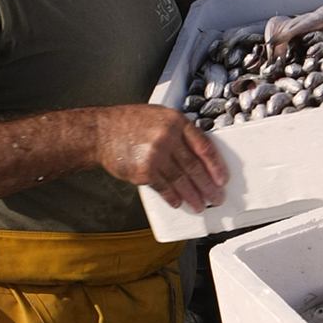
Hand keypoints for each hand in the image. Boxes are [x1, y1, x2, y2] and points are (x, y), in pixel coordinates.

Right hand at [93, 106, 227, 211]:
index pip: (204, 147)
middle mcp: (167, 138)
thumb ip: (179, 132)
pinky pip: (163, 188)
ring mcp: (155, 155)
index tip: (222, 179)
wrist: (100, 132)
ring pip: (181, 180)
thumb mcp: (159, 117)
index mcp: (176, 122)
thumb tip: (199, 154)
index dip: (216, 165)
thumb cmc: (128, 123)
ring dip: (193, 196)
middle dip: (208, 186)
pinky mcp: (143, 171)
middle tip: (216, 197)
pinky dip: (172, 197)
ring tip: (200, 205)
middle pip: (194, 167)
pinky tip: (178, 202)